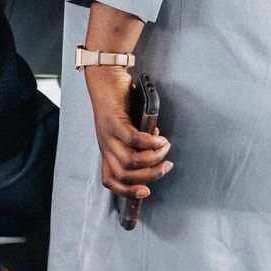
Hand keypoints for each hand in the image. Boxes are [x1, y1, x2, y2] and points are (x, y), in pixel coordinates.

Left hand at [85, 65, 171, 199]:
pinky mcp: (115, 122)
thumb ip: (138, 144)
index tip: (146, 192)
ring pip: (130, 162)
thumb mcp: (126, 129)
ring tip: (165, 148)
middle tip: (166, 165)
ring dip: (153, 158)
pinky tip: (160, 138)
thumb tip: (156, 152)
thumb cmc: (119, 103)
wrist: (105, 78)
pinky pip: (134, 141)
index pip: (110, 181)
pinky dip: (151, 143)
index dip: (127, 192)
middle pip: (125, 176)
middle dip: (150, 176)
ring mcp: (108, 135)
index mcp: (107, 152)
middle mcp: (105, 147)